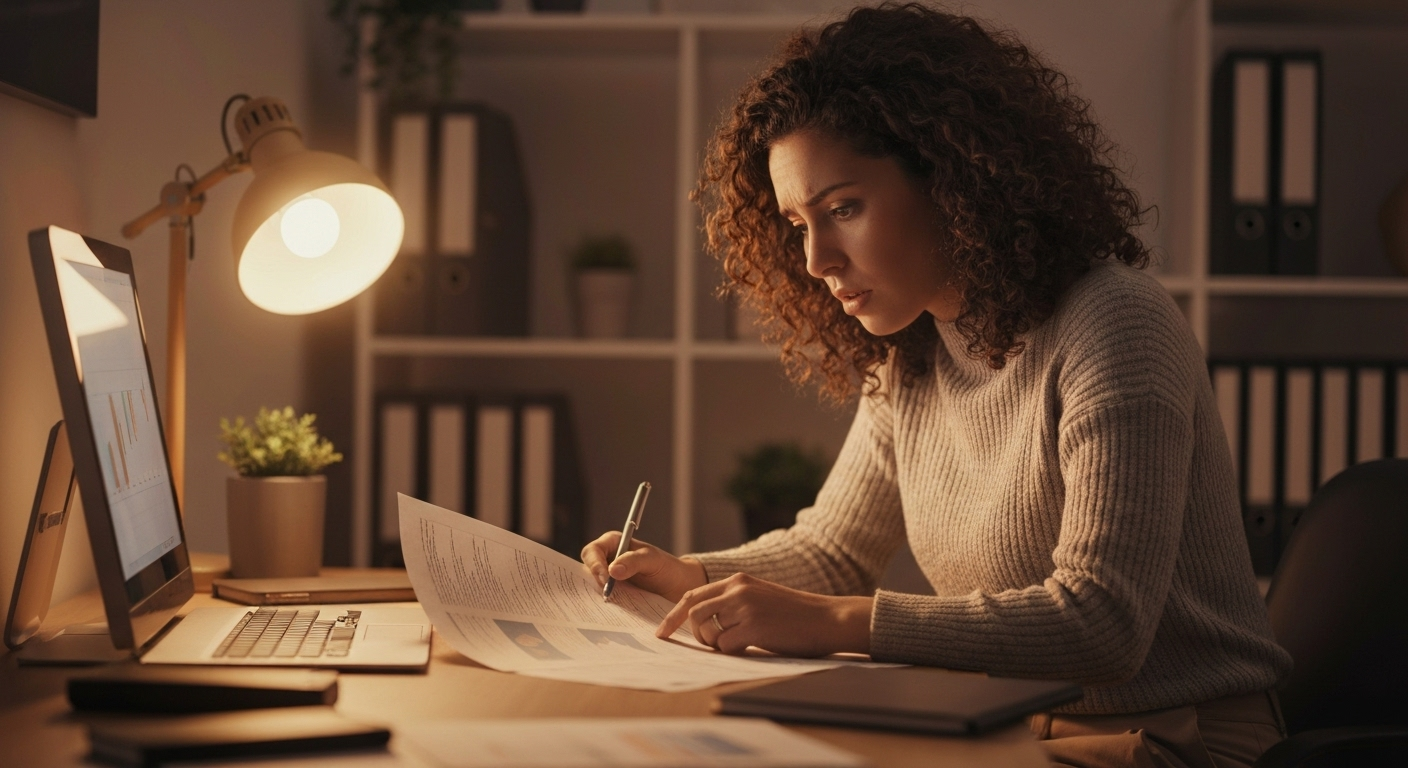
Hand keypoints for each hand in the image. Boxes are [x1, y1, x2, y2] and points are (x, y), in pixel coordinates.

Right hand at [580, 531, 706, 602]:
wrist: (679, 587)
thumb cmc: (667, 568)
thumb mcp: (653, 560)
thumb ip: (634, 561)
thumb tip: (613, 570)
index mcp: (613, 543)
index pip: (592, 551)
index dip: (595, 564)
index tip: (605, 578)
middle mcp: (607, 560)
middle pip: (587, 569)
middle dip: (591, 582)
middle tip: (604, 595)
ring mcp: (609, 579)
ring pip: (592, 586)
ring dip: (596, 596)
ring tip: (604, 606)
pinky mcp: (613, 595)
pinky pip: (602, 599)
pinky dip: (604, 605)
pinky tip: (610, 613)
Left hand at [655, 573, 872, 656]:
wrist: (827, 619)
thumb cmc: (796, 614)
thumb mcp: (761, 597)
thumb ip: (734, 602)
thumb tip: (703, 623)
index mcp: (738, 580)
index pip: (693, 595)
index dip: (673, 615)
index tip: (662, 632)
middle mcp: (738, 590)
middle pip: (692, 611)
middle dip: (687, 632)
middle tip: (696, 644)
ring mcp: (745, 608)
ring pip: (707, 630)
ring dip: (712, 643)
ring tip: (733, 645)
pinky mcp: (753, 627)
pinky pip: (724, 646)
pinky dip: (730, 652)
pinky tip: (749, 648)